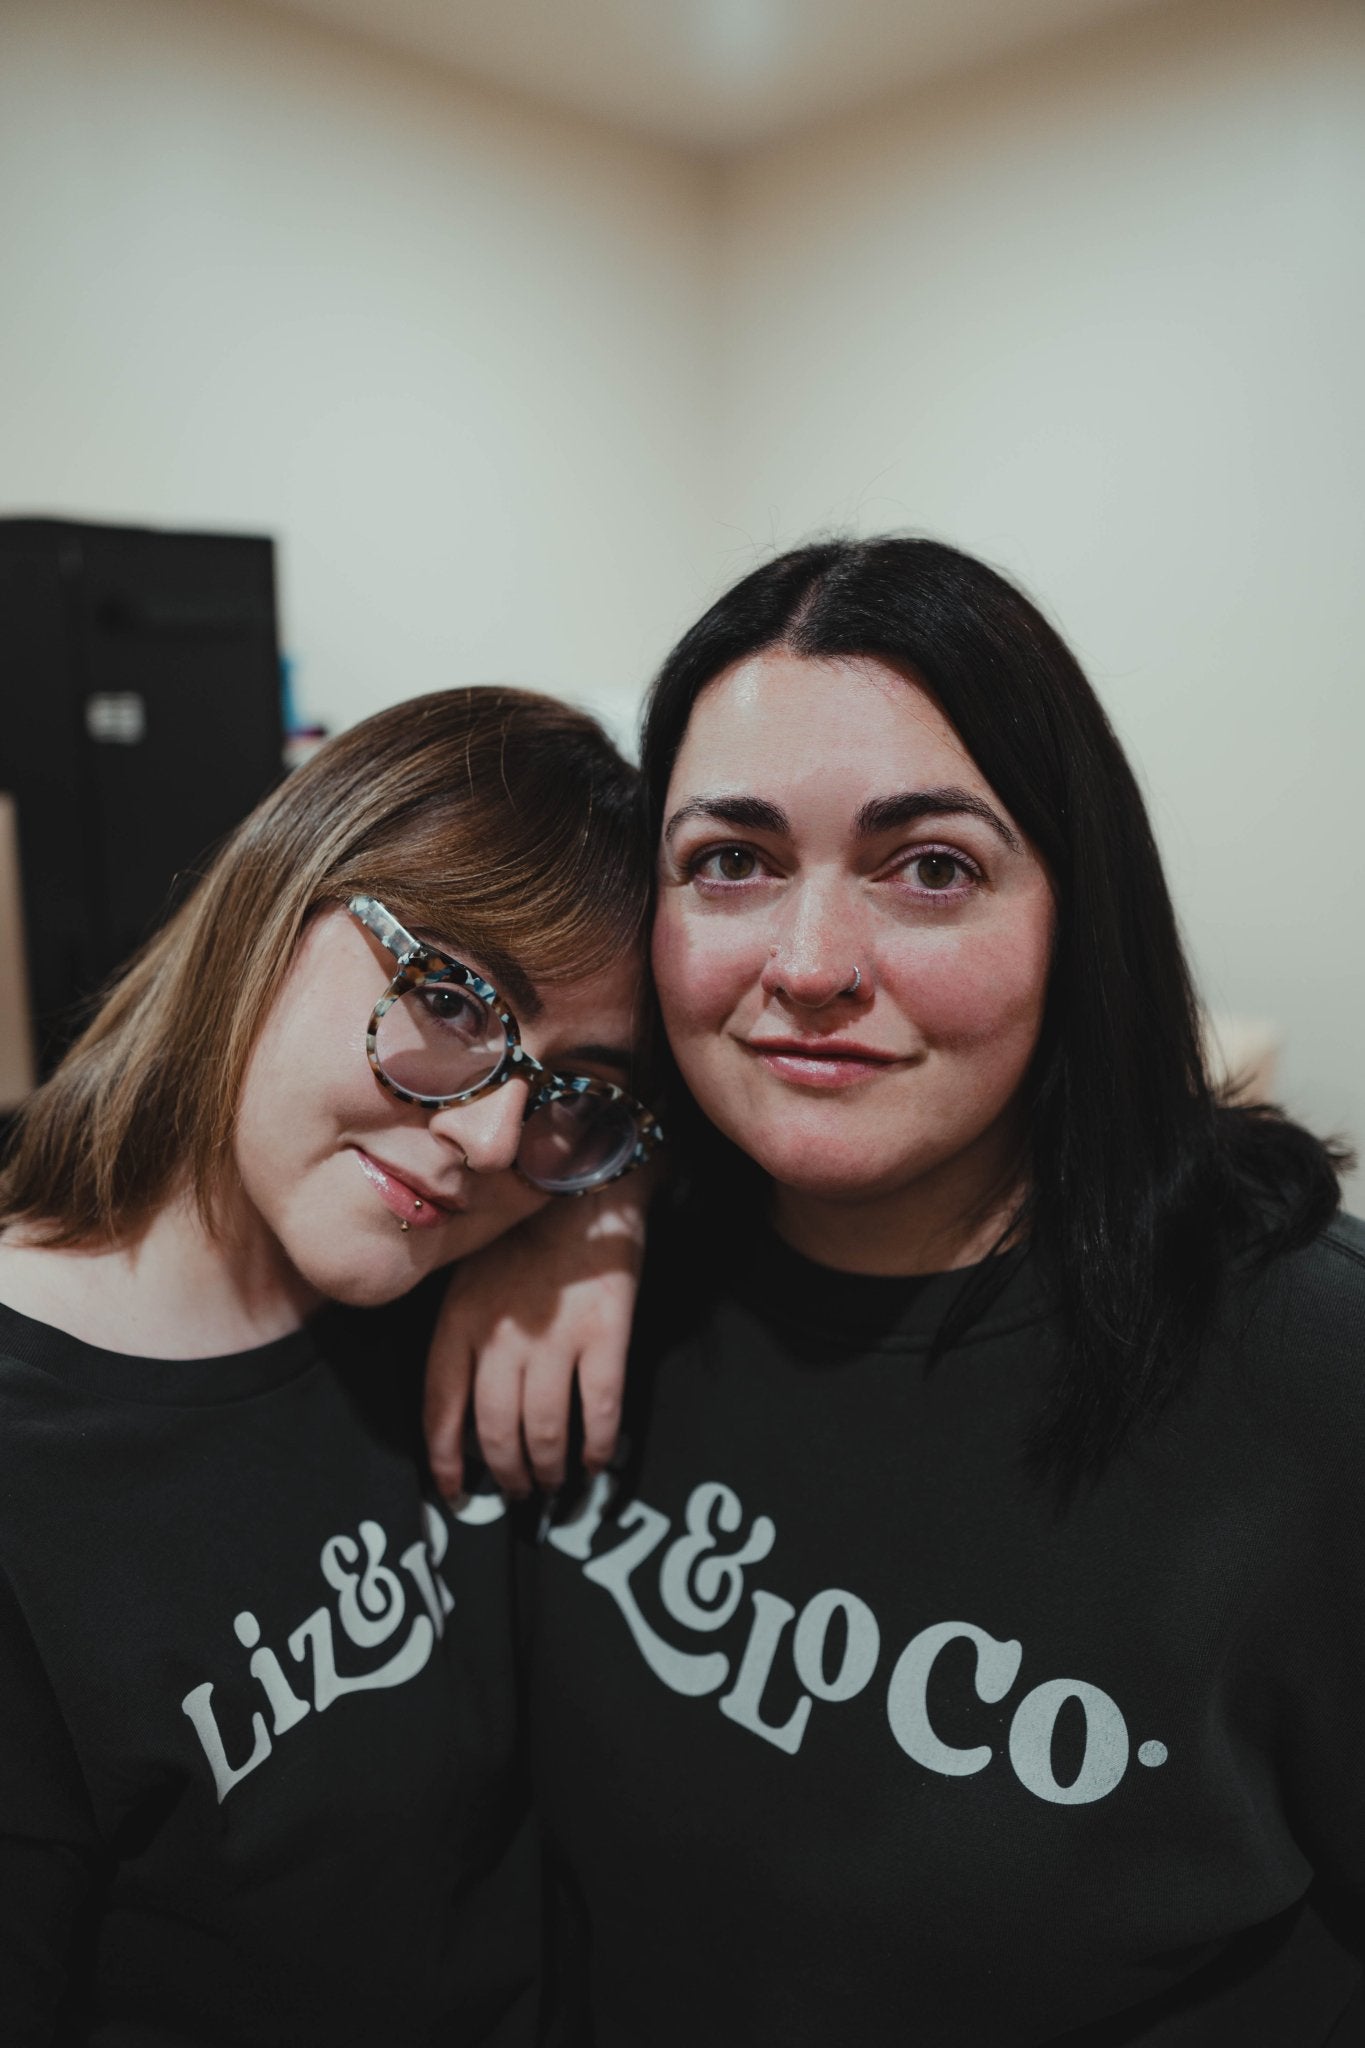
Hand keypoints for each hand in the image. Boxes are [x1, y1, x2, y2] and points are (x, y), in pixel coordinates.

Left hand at [423, 1185, 647, 1499]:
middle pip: (494, 1429)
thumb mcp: (467, 1269)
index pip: (440, 1407)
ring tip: (552, 1482)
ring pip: (543, 1430)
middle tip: (515, 1490)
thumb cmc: (523, 1228)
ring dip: (547, 1468)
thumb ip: (460, 1326)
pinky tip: (596, 1460)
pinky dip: (597, 1444)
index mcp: (459, 1318)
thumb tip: (460, 1398)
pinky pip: (599, 1409)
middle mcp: (502, 1336)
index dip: (445, 1458)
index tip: (453, 1490)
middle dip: (504, 1472)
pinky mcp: (606, 1335)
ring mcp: (556, 1337)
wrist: (588, 1181)